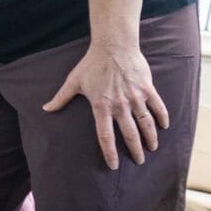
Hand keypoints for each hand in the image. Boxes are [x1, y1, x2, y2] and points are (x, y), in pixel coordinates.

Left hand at [42, 39, 169, 169]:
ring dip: (150, 138)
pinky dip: (162, 117)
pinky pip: (157, 106)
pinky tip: (164, 126)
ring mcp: (135, 97)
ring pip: (146, 123)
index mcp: (101, 107)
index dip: (109, 152)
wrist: (113, 45)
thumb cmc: (92, 63)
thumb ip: (60, 98)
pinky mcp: (147, 88)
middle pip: (129, 134)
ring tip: (152, 148)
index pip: (105, 136)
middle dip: (135, 151)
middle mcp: (120, 105)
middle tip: (139, 162)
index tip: (114, 165)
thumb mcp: (73, 81)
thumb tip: (45, 109)